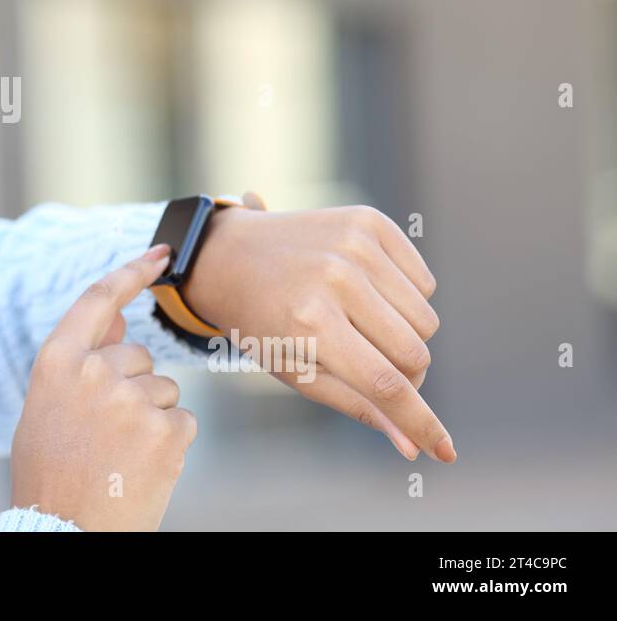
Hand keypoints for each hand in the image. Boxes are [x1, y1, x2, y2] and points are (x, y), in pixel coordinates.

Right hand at [9, 243, 198, 530]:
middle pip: (137, 356)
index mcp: (57, 361)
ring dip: (150, 419)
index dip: (132, 271)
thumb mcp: (49, 404)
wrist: (64, 528)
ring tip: (118, 456)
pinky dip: (169, 444)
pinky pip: (182, 421)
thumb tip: (117, 316)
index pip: (98, 298)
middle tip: (105, 434)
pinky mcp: (166, 430)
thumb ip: (81, 357)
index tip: (162, 252)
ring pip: (162, 390)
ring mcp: (131, 400)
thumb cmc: (51, 469)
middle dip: (131, 386)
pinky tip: (141, 467)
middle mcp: (94, 371)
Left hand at [183, 201, 452, 463]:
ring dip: (404, 335)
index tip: (446, 453)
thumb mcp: (298, 372)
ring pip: (426, 320)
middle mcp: (336, 279)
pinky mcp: (370, 222)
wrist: (230, 254)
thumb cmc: (262, 323)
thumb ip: (358, 406)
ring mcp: (355, 245)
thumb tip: (413, 447)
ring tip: (359, 324)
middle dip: (404, 375)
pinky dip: (405, 298)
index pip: (386, 384)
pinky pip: (425, 282)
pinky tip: (366, 292)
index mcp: (311, 323)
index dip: (421, 423)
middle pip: (415, 354)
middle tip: (368, 366)